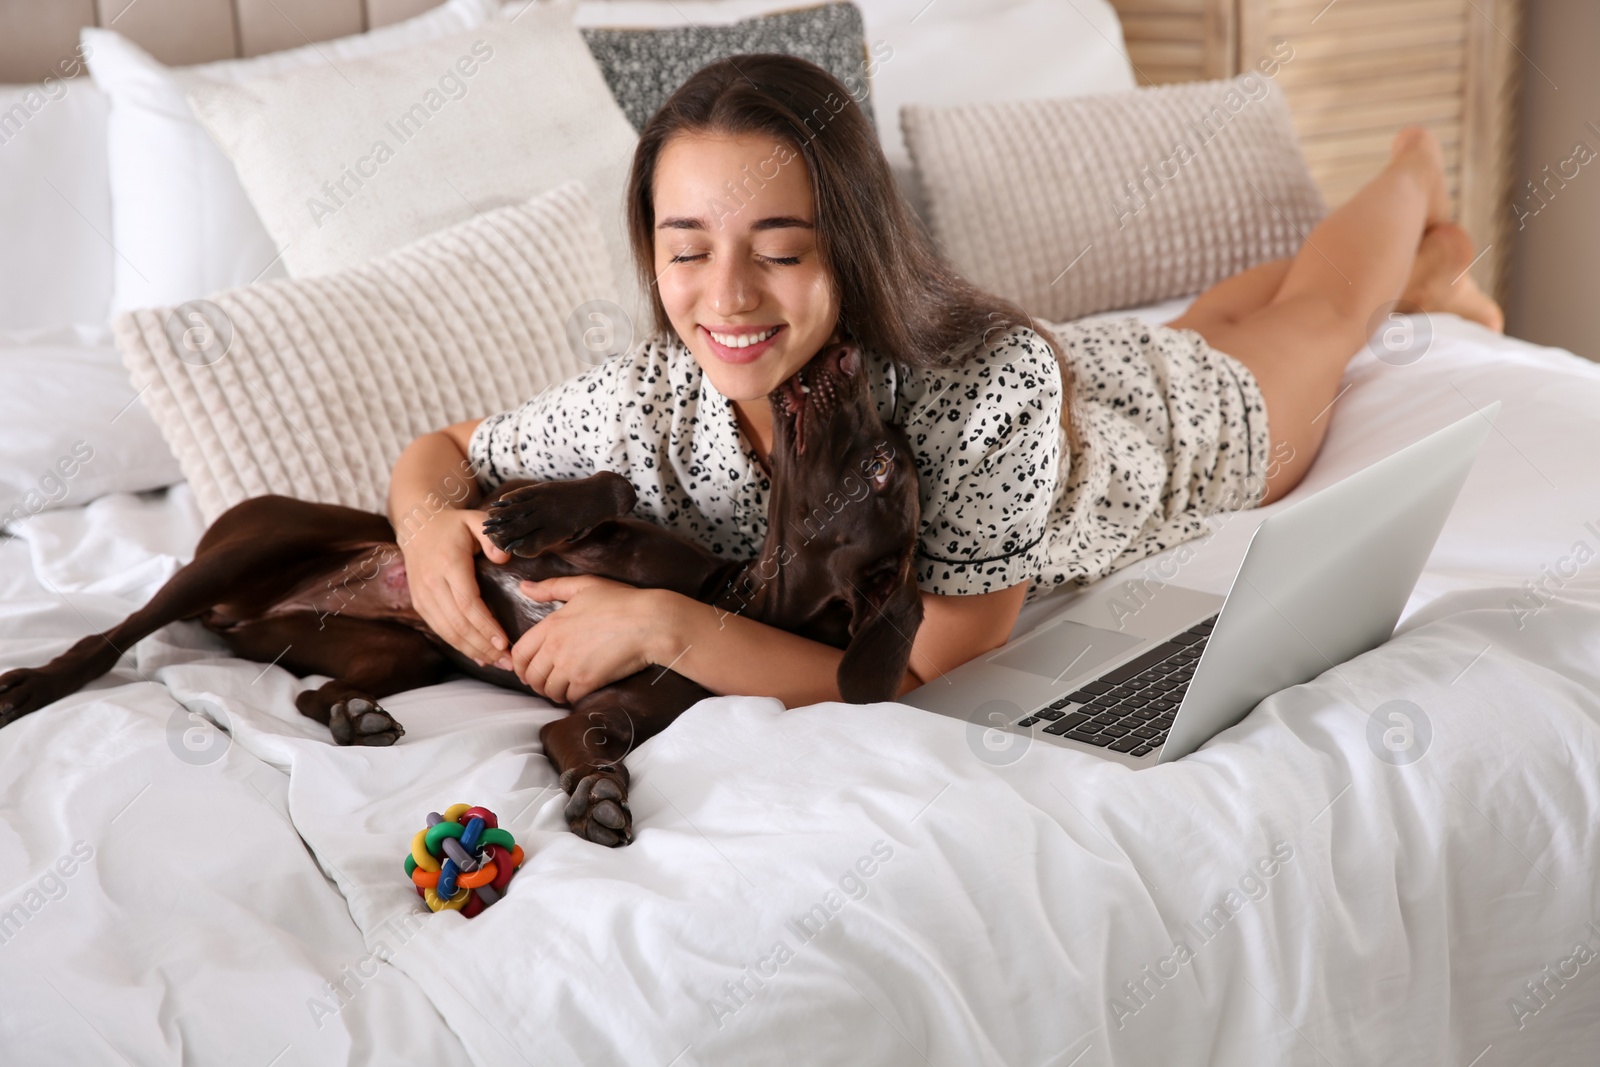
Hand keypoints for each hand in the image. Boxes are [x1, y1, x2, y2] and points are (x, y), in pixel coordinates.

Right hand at [398, 507, 514, 668]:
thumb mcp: (474, 520)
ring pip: (448, 631)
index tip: (505, 642)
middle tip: (508, 662)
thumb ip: (491, 537)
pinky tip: (479, 657)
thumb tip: (504, 558)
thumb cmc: (453, 525)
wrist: (418, 526)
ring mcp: (423, 596)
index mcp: (449, 564)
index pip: (468, 602)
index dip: (486, 625)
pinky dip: (459, 646)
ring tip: (498, 663)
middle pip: (459, 623)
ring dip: (473, 651)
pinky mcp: (420, 604)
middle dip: (484, 645)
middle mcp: (432, 583)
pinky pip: (440, 630)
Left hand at [511, 576, 677, 704]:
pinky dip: (570, 698)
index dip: (520, 665)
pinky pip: (568, 697)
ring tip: (561, 689)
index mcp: (551, 624)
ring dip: (553, 692)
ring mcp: (569, 666)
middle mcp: (555, 647)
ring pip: (548, 690)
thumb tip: (523, 587)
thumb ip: (551, 587)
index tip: (528, 669)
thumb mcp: (584, 585)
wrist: (649, 622)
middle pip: (531, 676)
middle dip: (536, 682)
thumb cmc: (621, 601)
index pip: (520, 652)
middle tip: (546, 683)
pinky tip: (577, 691)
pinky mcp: (586, 682)